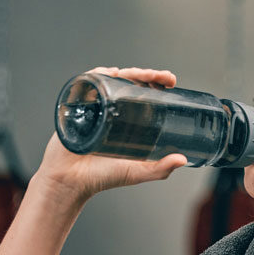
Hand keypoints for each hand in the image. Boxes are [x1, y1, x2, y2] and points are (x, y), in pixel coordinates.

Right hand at [36, 67, 187, 200]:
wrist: (70, 182)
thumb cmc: (102, 177)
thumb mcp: (137, 172)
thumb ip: (160, 168)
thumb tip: (183, 159)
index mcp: (127, 120)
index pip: (144, 94)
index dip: (157, 84)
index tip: (171, 82)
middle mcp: (112, 109)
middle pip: (131, 83)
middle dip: (148, 75)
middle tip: (164, 77)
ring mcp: (95, 106)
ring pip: (113, 80)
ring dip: (130, 72)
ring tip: (144, 74)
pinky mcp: (77, 106)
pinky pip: (87, 85)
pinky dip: (98, 75)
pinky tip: (111, 73)